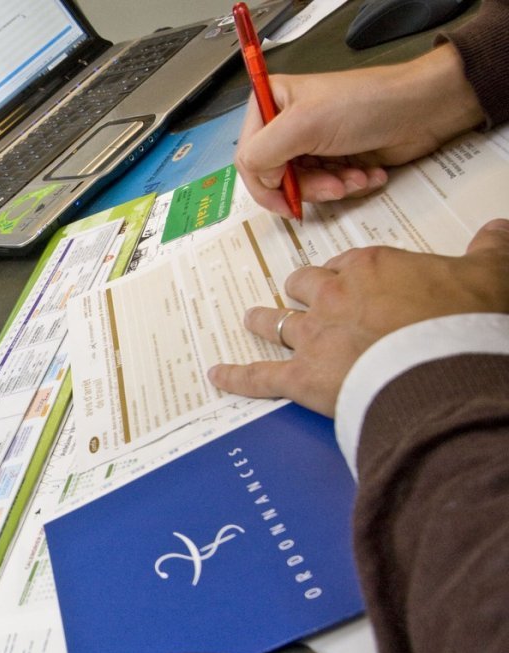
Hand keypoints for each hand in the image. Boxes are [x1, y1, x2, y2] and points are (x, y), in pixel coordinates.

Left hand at [208, 219, 508, 415]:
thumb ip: (490, 250)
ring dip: (264, 321)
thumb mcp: (488, 275)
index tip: (349, 277)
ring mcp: (313, 336)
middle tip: (298, 292)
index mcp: (370, 268)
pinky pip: (259, 377)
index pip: (347, 262)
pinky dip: (237, 377)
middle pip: (304, 286)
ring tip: (253, 319)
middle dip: (301, 290)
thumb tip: (498, 229)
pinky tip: (217, 375)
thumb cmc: (461, 323)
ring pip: (277, 323)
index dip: (347, 272)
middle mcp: (333, 297)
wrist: (438, 369)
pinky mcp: (300, 377)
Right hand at [235, 44, 482, 217]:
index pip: (248, 157)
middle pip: (276, 176)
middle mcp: (286, 124)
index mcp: (269, 104)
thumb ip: (263, 153)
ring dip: (333, 187)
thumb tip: (261, 180)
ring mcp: (312, 142)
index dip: (266, 183)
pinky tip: (368, 173)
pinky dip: (349, 184)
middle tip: (334, 185)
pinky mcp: (336, 157)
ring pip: (303, 185)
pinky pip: (328, 185)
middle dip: (308, 186)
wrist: (424, 108)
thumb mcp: (303, 124)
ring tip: (357, 176)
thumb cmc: (364, 105)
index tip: (288, 198)